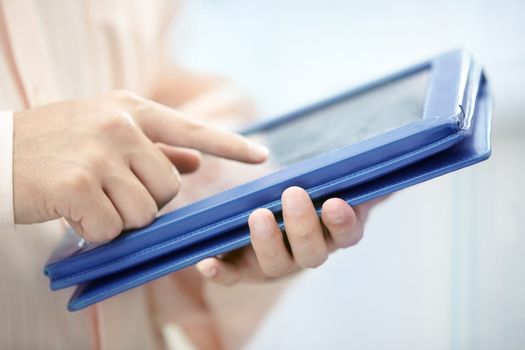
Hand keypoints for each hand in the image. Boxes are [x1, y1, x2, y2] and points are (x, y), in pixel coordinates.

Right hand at [13, 90, 267, 241]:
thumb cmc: (56, 143)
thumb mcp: (107, 133)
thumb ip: (156, 147)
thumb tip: (197, 162)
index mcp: (131, 110)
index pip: (193, 129)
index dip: (231, 146)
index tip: (262, 156)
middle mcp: (120, 127)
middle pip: (170, 187)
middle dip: (148, 201)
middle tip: (113, 193)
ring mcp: (98, 154)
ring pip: (143, 212)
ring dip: (119, 217)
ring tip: (90, 200)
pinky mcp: (76, 184)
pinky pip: (111, 229)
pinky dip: (95, 233)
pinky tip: (73, 214)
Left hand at [196, 187, 381, 284]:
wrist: (264, 201)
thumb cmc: (304, 186)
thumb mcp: (329, 177)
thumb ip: (358, 176)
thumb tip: (394, 171)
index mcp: (332, 234)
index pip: (347, 236)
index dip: (343, 223)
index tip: (336, 202)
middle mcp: (306, 254)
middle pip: (311, 253)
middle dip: (303, 226)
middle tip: (293, 194)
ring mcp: (273, 264)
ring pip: (274, 265)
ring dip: (267, 243)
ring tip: (258, 216)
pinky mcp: (241, 268)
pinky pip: (231, 277)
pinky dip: (220, 272)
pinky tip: (207, 261)